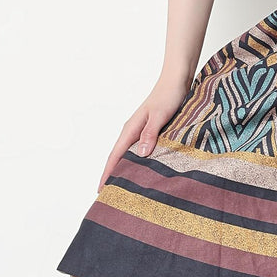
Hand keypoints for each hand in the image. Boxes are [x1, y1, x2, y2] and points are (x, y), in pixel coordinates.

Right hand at [96, 74, 192, 192]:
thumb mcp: (159, 115)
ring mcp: (141, 131)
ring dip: (124, 170)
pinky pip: (139, 150)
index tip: (101, 190)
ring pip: (128, 155)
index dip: (107, 173)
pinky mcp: (150, 131)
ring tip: (123, 188)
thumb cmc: (168, 96)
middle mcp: (133, 131)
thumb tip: (141, 154)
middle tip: (109, 196)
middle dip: (112, 176)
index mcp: (131, 129)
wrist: (176, 80)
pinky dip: (137, 162)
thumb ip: (150, 134)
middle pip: (118, 158)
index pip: (115, 156)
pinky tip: (142, 171)